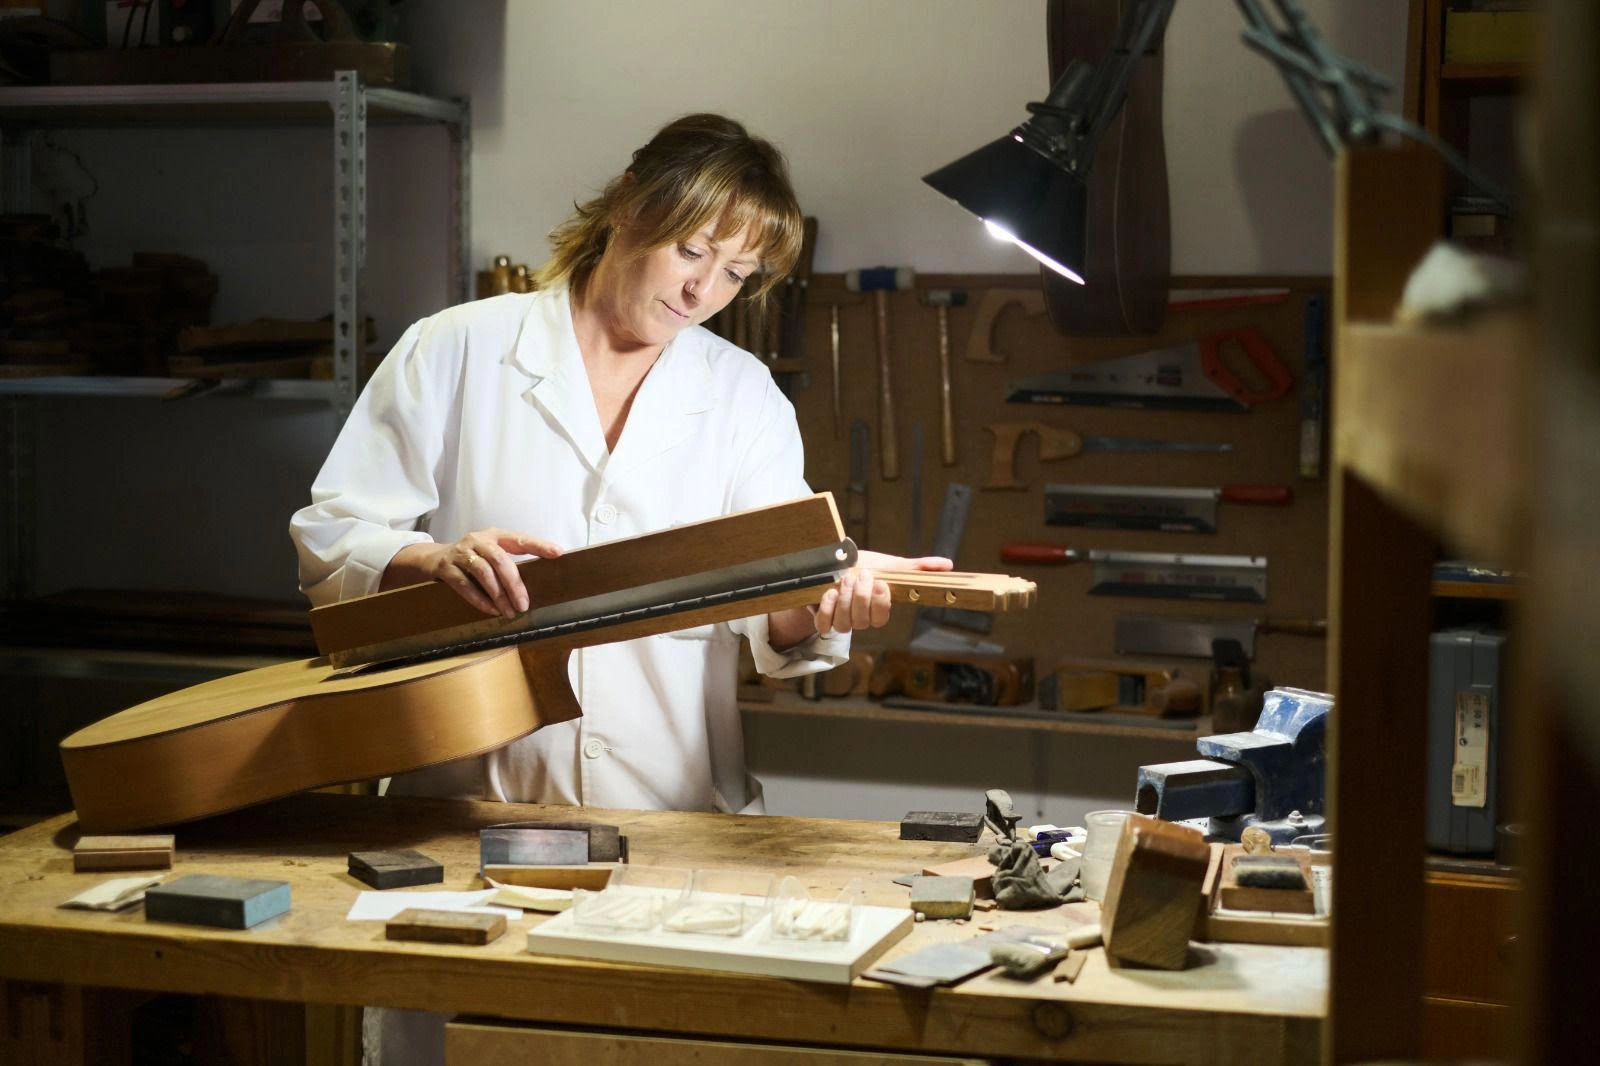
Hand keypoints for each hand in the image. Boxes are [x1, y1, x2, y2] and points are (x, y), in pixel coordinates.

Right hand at [386, 529, 562, 617]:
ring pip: (483, 572)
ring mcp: (460, 553)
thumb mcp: (490, 553)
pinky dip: (479, 599)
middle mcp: (477, 540)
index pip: (520, 539)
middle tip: (524, 604)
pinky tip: (491, 610)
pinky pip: (464, 585)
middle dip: (514, 584)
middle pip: (500, 560)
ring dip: (498, 594)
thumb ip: (509, 562)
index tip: (558, 553)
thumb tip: (539, 582)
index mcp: (494, 535)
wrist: (432, 559)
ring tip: (509, 611)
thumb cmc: (472, 559)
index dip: (539, 545)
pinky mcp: (446, 567)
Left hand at [813, 551, 951, 635]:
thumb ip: (917, 567)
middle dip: (861, 597)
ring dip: (844, 601)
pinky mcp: (822, 617)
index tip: (880, 583)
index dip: (880, 604)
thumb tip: (948, 565)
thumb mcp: (890, 564)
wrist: (833, 564)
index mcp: (876, 608)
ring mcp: (840, 619)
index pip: (882, 618)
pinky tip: (829, 593)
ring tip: (845, 580)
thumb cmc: (864, 565)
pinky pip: (823, 624)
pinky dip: (826, 610)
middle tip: (861, 576)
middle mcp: (859, 618)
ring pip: (844, 624)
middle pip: (863, 621)